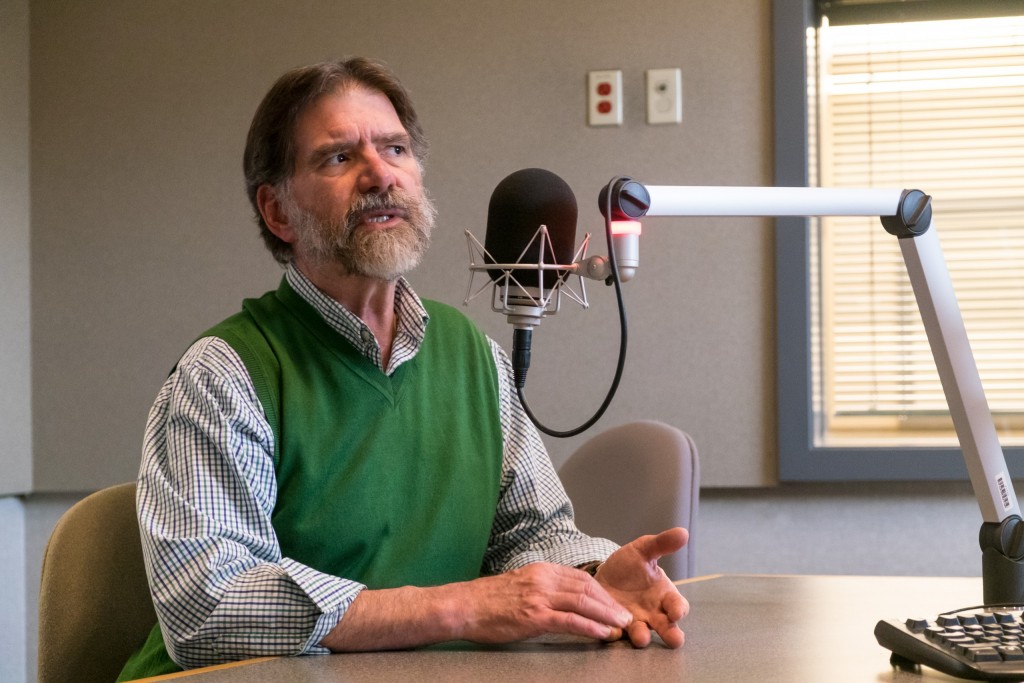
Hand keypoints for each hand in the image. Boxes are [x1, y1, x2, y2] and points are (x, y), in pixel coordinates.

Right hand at [323, 562, 634, 650]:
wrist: (463, 606)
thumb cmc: (488, 601)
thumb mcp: (519, 587)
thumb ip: (541, 589)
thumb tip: (562, 601)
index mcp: (541, 570)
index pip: (580, 578)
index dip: (602, 592)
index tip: (615, 604)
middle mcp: (543, 579)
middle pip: (588, 588)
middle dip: (611, 603)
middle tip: (627, 617)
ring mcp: (539, 596)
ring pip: (583, 602)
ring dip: (607, 615)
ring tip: (622, 627)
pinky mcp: (534, 615)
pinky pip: (570, 621)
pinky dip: (590, 627)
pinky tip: (602, 634)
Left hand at [594, 527, 688, 647]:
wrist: (604, 573)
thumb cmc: (630, 564)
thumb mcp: (643, 550)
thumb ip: (662, 544)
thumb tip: (683, 533)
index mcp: (664, 595)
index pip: (678, 606)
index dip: (679, 610)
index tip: (677, 612)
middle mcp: (653, 613)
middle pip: (668, 628)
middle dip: (671, 635)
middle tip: (674, 640)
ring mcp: (635, 621)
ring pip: (643, 634)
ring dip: (642, 637)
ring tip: (640, 637)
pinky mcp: (615, 626)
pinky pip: (617, 633)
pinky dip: (615, 632)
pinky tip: (611, 629)